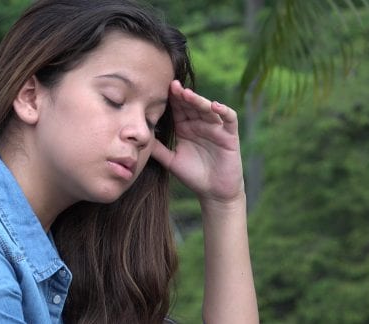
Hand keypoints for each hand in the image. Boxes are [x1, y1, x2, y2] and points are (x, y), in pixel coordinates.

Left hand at [152, 80, 244, 204]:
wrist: (214, 193)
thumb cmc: (193, 175)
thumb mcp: (171, 161)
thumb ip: (157, 148)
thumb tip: (138, 138)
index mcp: (185, 128)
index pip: (178, 109)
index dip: (170, 100)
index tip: (159, 90)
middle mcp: (200, 125)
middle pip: (191, 105)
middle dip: (182, 95)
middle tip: (172, 86)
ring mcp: (216, 128)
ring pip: (208, 109)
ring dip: (198, 100)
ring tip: (187, 94)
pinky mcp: (230, 135)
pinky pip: (229, 118)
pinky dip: (224, 111)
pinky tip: (214, 106)